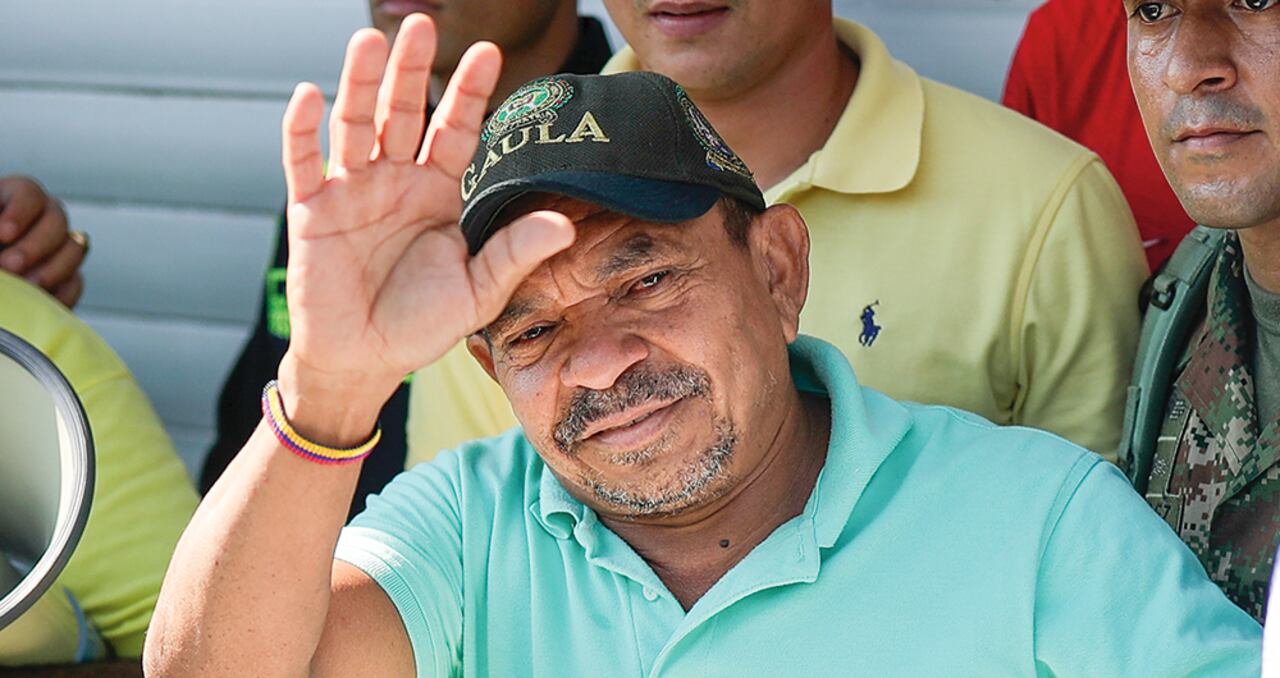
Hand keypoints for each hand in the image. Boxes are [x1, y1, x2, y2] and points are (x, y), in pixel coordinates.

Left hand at [0, 176, 86, 306]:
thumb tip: (2, 236)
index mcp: (9, 199)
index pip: (29, 193)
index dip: (20, 211)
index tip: (1, 234)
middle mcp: (38, 220)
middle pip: (57, 220)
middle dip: (34, 245)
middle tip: (9, 267)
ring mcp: (55, 249)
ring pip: (74, 249)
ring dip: (52, 269)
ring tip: (26, 288)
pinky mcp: (63, 279)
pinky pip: (75, 282)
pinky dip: (61, 292)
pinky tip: (39, 301)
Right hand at [278, 15, 574, 425]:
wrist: (364, 360)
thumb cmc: (422, 324)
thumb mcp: (478, 291)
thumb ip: (514, 253)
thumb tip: (564, 225)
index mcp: (440, 191)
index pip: (456, 131)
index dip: (469, 93)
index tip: (490, 53)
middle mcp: (396, 179)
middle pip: (403, 113)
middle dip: (413, 71)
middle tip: (422, 26)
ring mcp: (352, 190)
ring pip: (355, 125)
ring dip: (359, 83)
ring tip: (369, 41)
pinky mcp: (312, 210)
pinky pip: (304, 162)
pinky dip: (302, 129)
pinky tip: (310, 94)